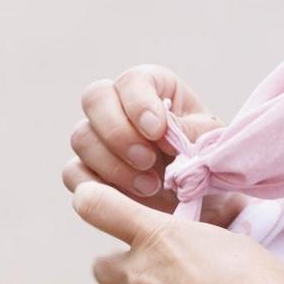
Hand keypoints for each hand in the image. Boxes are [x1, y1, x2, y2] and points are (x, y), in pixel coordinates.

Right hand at [67, 65, 223, 208]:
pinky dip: (96, 186)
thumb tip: (161, 132)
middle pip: (94, 99)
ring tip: (151, 187)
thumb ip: (190, 130)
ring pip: (82, 137)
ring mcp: (98, 139)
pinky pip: (73, 172)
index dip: (139, 104)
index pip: (132, 81)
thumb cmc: (207, 162)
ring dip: (113, 165)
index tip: (157, 131)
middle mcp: (118, 107)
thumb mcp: (210, 142)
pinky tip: (128, 199)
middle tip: (147, 160)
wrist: (205, 202)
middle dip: (118, 132)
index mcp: (152, 89)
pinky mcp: (86, 172)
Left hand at [72, 182, 283, 283]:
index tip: (93, 203)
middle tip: (153, 282)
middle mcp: (137, 272)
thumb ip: (195, 243)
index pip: (97, 205)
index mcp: (157, 236)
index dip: (90, 201)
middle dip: (121, 274)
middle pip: (101, 267)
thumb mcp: (229, 244)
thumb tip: (197, 247)